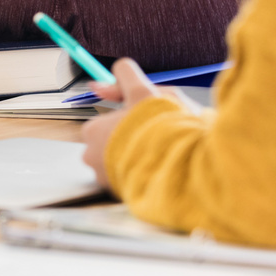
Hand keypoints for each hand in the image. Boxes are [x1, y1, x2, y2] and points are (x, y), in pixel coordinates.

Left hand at [80, 58, 161, 187]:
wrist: (182, 166)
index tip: (147, 118)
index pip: (105, 121)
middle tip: (158, 134)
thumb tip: (100, 82)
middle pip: (111, 143)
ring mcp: (106, 180)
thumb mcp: (144, 91)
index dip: (129, 117)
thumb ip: (125, 78)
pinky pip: (131, 181)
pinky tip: (162, 169)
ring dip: (137, 157)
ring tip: (162, 152)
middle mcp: (93, 158)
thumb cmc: (161, 127)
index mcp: (92, 131)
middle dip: (130, 139)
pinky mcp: (122, 198)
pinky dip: (144, 175)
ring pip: (121, 162)